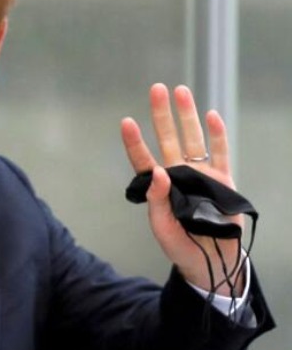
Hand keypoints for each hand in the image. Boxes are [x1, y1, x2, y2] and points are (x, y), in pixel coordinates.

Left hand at [121, 83, 244, 294]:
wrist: (210, 260)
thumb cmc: (180, 245)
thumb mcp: (162, 227)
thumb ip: (157, 200)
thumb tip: (157, 170)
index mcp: (158, 187)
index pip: (143, 160)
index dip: (134, 142)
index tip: (126, 121)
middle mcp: (178, 174)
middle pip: (168, 138)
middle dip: (162, 114)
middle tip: (157, 89)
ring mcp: (201, 175)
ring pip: (192, 139)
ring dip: (187, 116)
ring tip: (181, 92)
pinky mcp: (223, 180)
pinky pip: (219, 152)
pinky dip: (217, 134)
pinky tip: (211, 115)